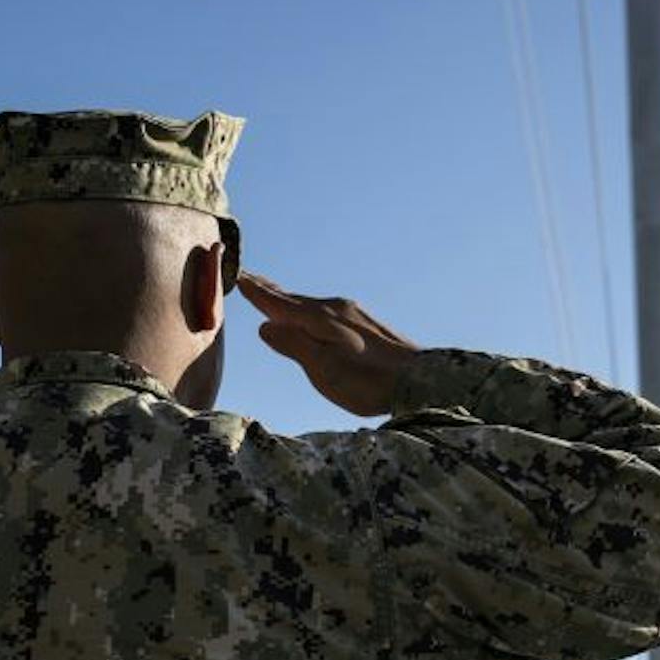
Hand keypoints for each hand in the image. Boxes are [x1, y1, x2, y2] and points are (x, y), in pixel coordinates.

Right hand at [237, 271, 419, 416]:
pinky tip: (314, 317)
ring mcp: (353, 314)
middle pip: (294, 299)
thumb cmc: (369, 382)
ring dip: (290, 301)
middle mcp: (335, 309)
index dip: (258, 293)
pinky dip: (310, 311)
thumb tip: (265, 326)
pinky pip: (327, 312)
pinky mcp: (366, 325)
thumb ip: (294, 346)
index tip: (238, 277)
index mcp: (321, 319)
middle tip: (249, 277)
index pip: (280, 303)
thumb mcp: (324, 369)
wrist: (422, 380)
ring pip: (311, 305)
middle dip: (270, 291)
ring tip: (275, 297)